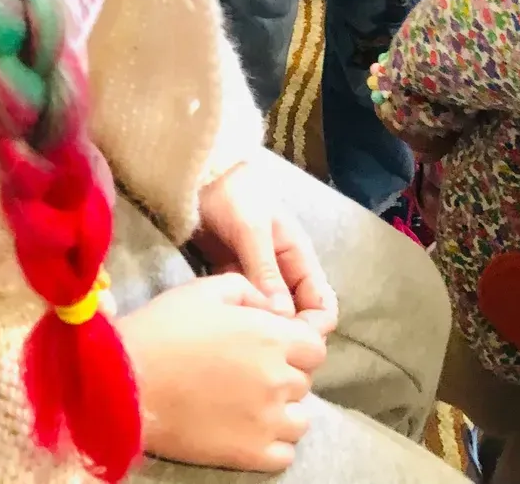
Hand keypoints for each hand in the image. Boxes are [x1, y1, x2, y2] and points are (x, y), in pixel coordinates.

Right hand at [119, 275, 325, 471]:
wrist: (127, 381)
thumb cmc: (164, 328)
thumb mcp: (206, 289)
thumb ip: (248, 290)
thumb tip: (270, 308)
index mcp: (271, 337)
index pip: (314, 347)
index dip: (295, 344)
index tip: (271, 345)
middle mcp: (278, 380)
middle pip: (304, 381)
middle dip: (283, 372)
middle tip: (249, 369)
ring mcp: (268, 422)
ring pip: (300, 419)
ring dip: (282, 409)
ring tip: (250, 401)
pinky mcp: (252, 455)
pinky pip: (285, 453)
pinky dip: (273, 441)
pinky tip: (246, 426)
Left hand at [195, 162, 338, 333]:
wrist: (197, 173)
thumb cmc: (232, 193)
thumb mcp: (251, 230)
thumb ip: (266, 272)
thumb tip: (283, 319)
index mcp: (298, 257)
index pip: (322, 305)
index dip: (312, 327)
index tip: (290, 342)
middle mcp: (283, 271)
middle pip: (297, 315)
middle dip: (285, 334)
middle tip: (261, 346)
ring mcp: (257, 275)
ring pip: (269, 314)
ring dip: (260, 327)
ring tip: (240, 337)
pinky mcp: (233, 277)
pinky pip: (244, 305)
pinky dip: (240, 315)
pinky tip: (224, 322)